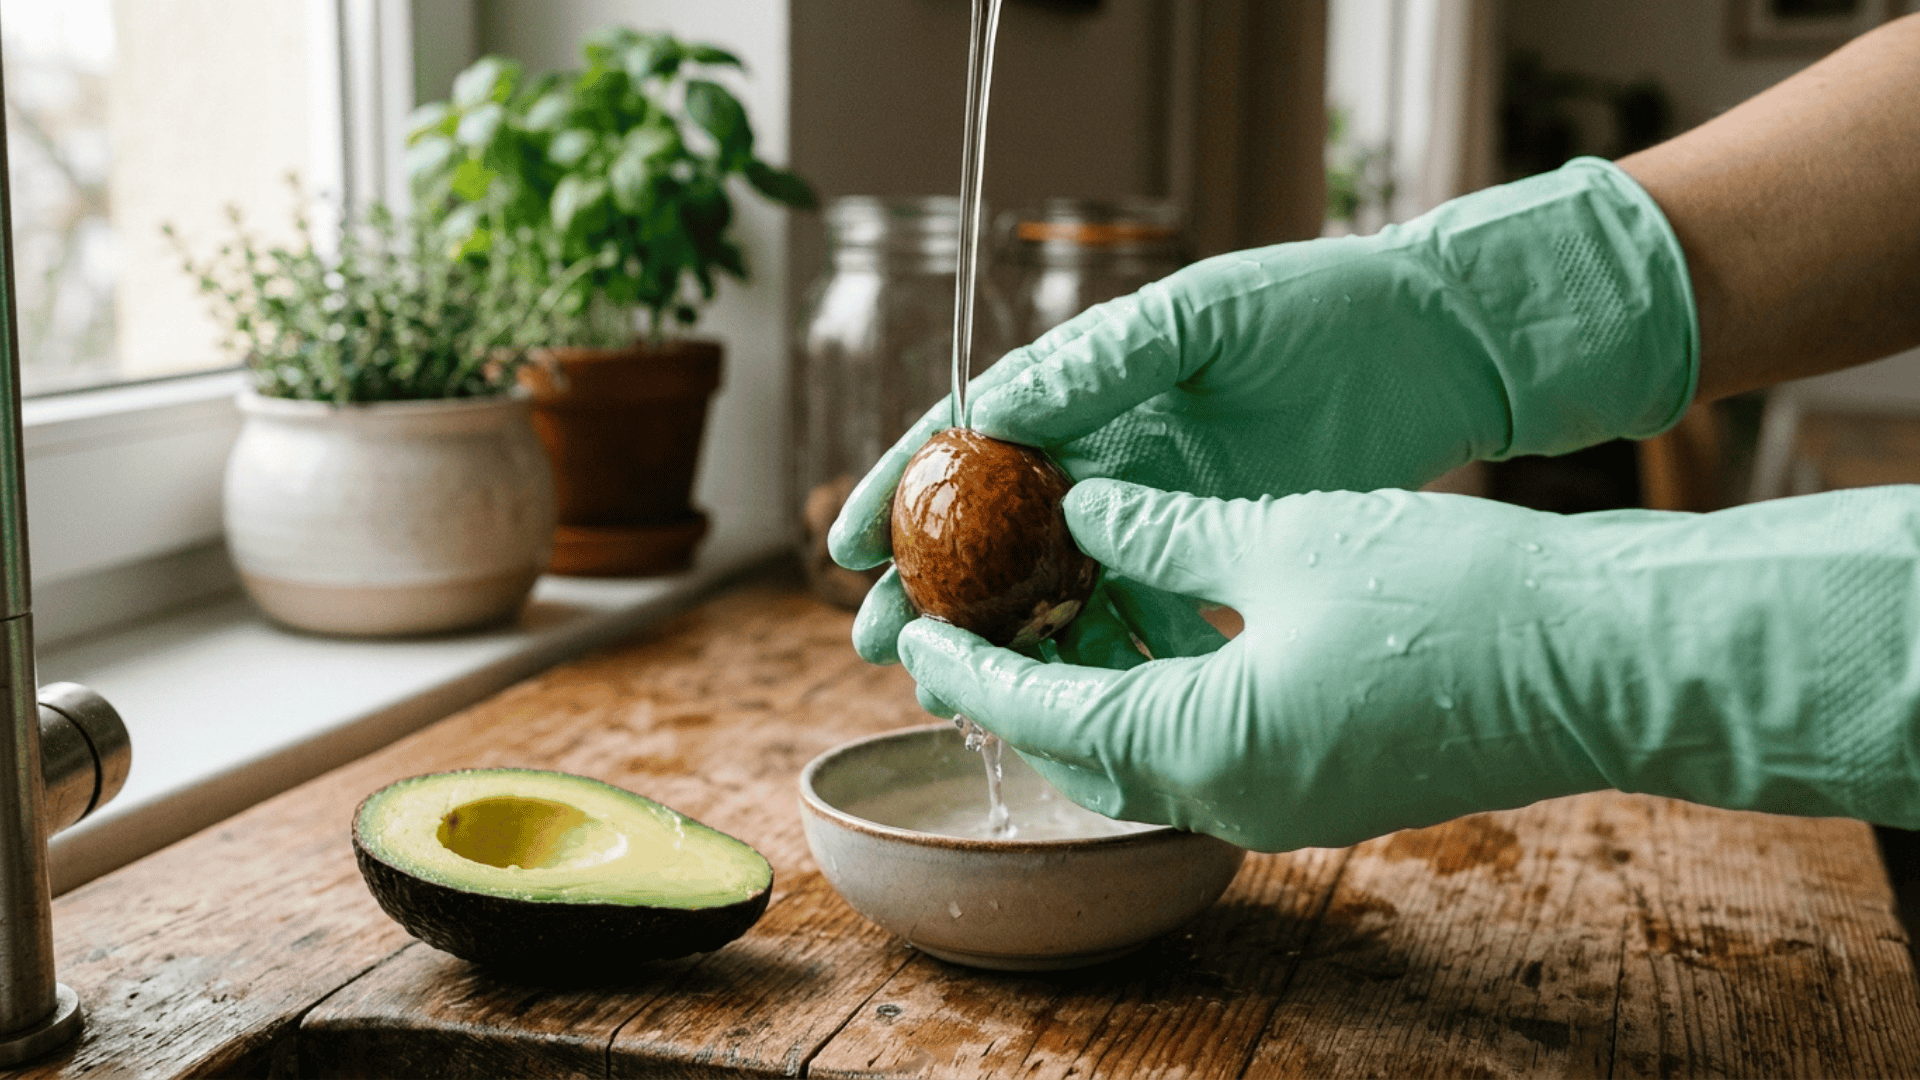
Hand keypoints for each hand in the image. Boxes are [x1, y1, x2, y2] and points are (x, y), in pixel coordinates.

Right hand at [832, 157, 1696, 669]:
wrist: (1433, 349)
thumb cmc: (1314, 310)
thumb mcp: (1200, 318)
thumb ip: (1103, 364)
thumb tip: (996, 415)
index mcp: (1089, 384)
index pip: (970, 441)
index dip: (900, 492)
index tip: (843, 548)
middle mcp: (1108, 451)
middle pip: (993, 529)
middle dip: (929, 588)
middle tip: (874, 643)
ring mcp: (1158, 508)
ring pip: (1056, 586)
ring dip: (1004, 639)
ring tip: (952, 692)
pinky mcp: (1215, 553)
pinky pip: (1142, 614)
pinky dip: (1105, 653)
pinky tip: (1074, 696)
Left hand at [897, 481, 1919, 850]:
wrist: (1599, 661)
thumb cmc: (1448, 596)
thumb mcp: (1281, 537)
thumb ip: (1162, 531)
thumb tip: (1084, 508)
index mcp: (1199, 743)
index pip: (1040, 708)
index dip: (968, 663)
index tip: (912, 630)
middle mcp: (1228, 797)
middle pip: (1080, 746)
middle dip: (1014, 686)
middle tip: (966, 622)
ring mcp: (1280, 803)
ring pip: (1140, 752)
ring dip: (1085, 690)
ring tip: (1043, 618)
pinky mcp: (1324, 786)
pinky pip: (1203, 750)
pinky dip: (1154, 697)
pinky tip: (1148, 634)